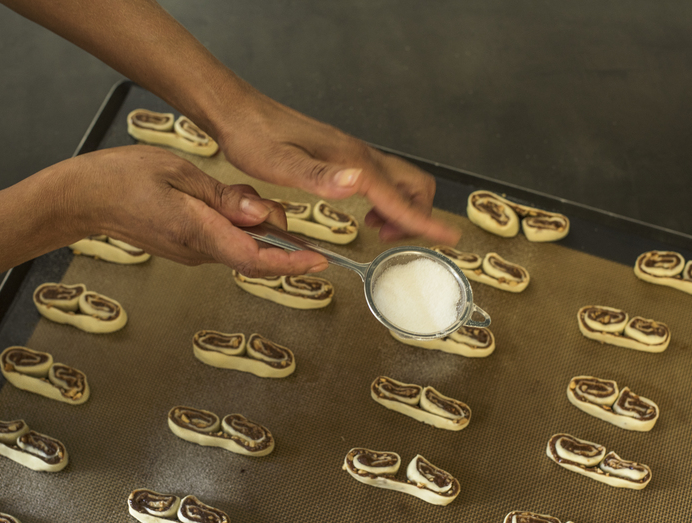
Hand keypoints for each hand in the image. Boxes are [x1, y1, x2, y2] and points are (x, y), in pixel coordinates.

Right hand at [60, 146, 327, 276]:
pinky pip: (227, 241)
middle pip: (255, 253)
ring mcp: (193, 252)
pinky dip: (241, 226)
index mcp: (196, 233)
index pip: (254, 257)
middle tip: (276, 207)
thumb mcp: (177, 173)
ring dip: (258, 228)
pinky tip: (235, 204)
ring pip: (242, 246)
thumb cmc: (121, 179)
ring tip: (248, 199)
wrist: (82, 198)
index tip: (318, 261)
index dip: (290, 262)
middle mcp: (198, 251)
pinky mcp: (189, 246)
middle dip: (278, 235)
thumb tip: (259, 214)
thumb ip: (222, 198)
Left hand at [215, 91, 460, 244]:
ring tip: (378, 230)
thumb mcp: (280, 164)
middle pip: (415, 185)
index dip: (426, 222)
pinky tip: (365, 212)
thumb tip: (359, 183)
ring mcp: (354, 154)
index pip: (400, 197)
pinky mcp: (344, 156)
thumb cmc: (254, 138)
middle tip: (392, 240)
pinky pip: (382, 180)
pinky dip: (386, 200)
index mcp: (351, 162)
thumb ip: (319, 176)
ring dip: (403, 209)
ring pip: (401, 182)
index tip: (450, 238)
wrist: (240, 113)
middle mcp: (360, 156)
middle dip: (418, 215)